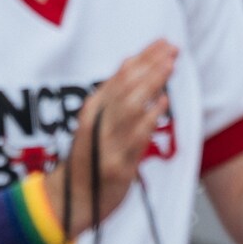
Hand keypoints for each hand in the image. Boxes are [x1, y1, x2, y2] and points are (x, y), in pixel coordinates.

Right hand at [62, 42, 178, 232]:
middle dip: (151, 65)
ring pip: (130, 106)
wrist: (70, 201)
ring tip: (169, 66)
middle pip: (126, 86)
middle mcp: (97, 123)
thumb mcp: (95, 121)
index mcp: (92, 109)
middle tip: (172, 49)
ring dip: (152, 83)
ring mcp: (107, 145)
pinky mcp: (118, 167)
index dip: (143, 56)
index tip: (163, 42)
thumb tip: (133, 60)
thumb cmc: (89, 157)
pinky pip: (136, 138)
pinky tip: (163, 103)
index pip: (120, 75)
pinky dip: (150, 117)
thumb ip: (113, 95)